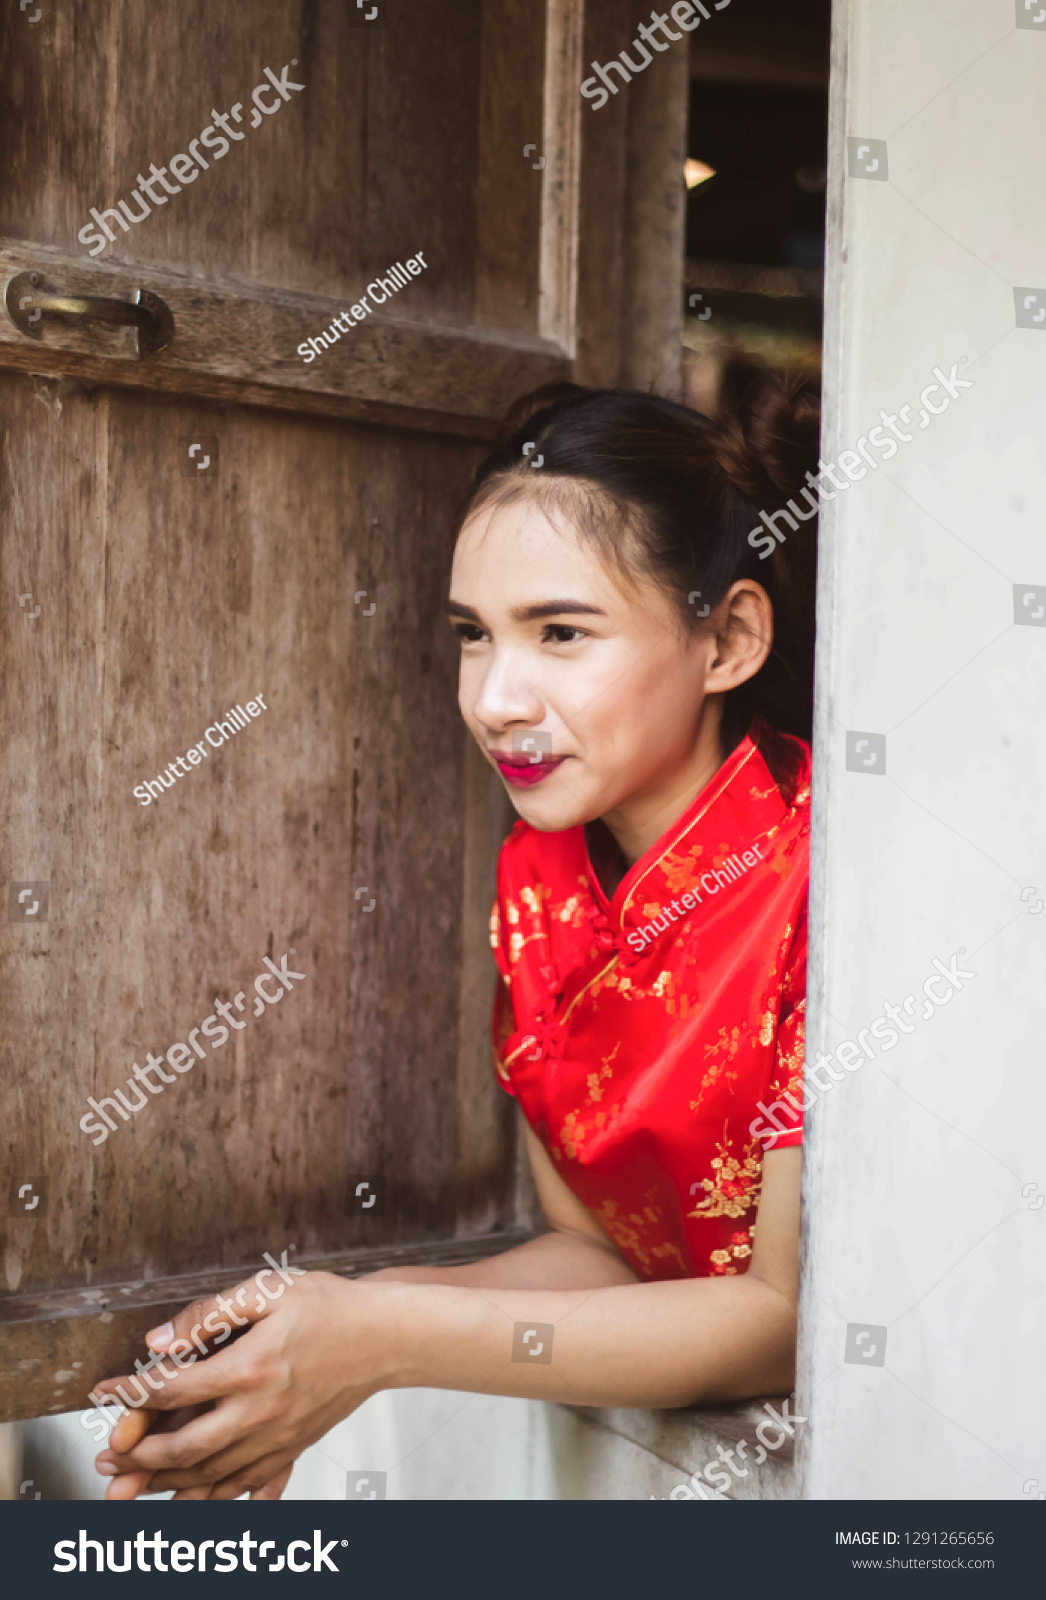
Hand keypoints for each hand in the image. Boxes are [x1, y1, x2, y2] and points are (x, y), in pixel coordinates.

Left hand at [92, 1270, 398, 1498]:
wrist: (388, 1336)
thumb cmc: (332, 1306)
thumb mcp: (269, 1289)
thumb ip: (211, 1313)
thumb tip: (161, 1338)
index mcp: (251, 1367)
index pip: (175, 1389)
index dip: (132, 1393)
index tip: (105, 1394)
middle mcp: (262, 1410)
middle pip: (186, 1449)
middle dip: (140, 1458)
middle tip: (110, 1461)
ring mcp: (279, 1435)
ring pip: (212, 1476)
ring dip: (167, 1484)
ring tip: (135, 1487)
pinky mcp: (294, 1446)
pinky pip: (247, 1485)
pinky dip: (214, 1497)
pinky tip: (194, 1499)